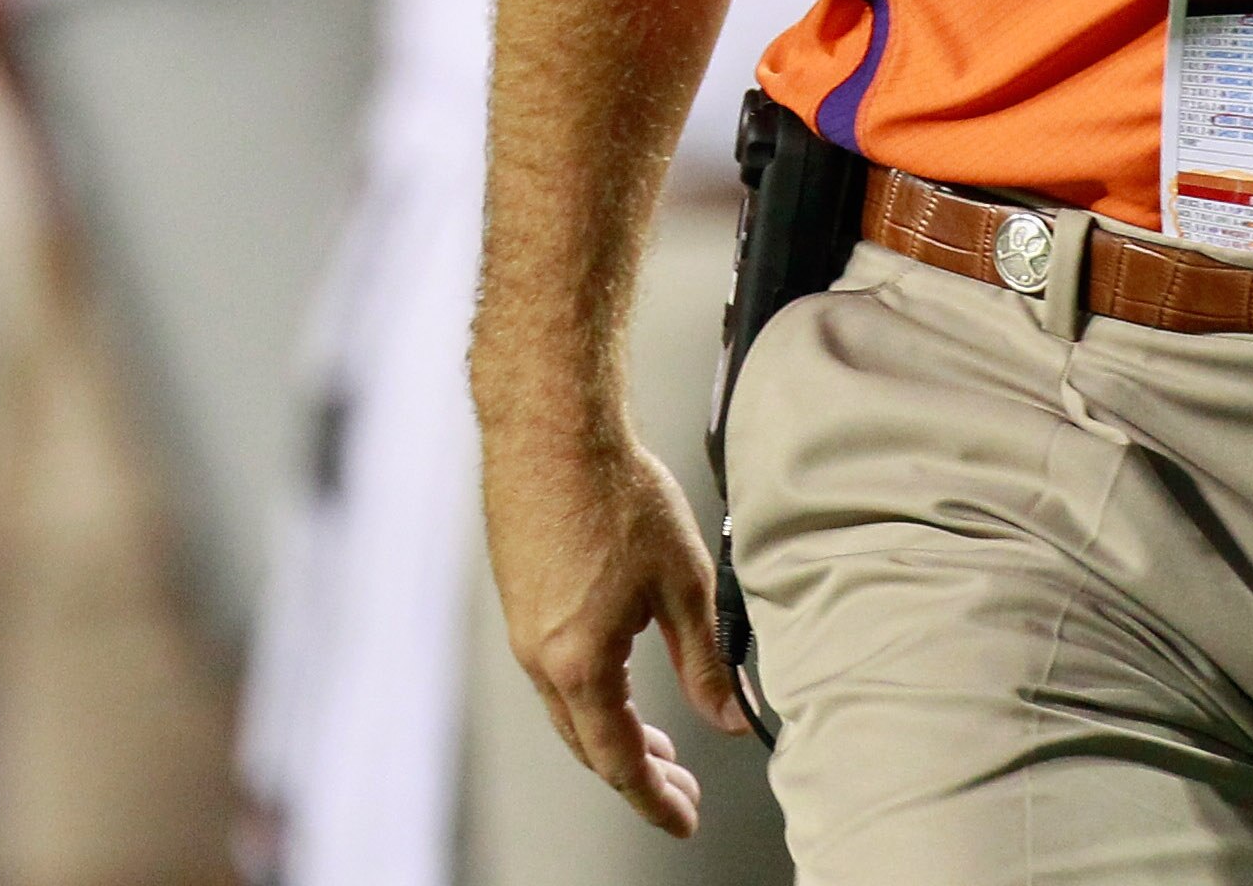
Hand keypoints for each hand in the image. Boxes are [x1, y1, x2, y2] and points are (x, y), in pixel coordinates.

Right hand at [481, 416, 750, 835]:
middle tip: (679, 788)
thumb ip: (707, 659)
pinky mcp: (521, 603)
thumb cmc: (615, 493)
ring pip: (569, 711)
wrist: (553, 434)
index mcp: (580, 663)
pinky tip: (621, 682)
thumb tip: (731, 716)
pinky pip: (556, 675)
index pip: (618, 758)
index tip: (681, 819)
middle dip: (636, 774)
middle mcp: (541, 658)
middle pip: (588, 743)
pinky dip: (591, 698)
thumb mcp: (683, 583)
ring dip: (613, 735)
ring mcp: (523, 632)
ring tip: (657, 747)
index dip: (653, 797)